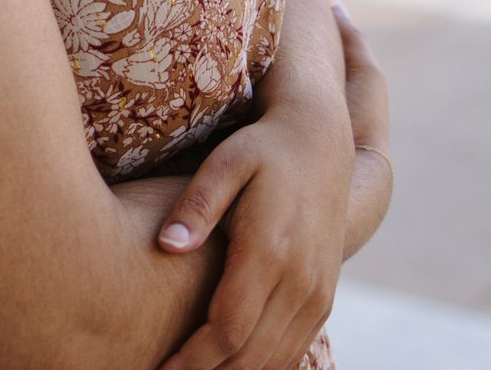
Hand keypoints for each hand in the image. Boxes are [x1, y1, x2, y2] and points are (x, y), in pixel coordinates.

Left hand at [153, 0, 392, 369]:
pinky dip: (263, 366)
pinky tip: (228, 367)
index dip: (191, 361)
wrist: (322, 142)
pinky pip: (293, 349)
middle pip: (251, 356)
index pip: (227, 329)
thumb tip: (166, 244)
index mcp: (271, 252)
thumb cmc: (262, 149)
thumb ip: (197, 205)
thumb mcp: (225, 163)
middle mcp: (302, 281)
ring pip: (275, 359)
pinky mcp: (324, 296)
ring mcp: (319, 292)